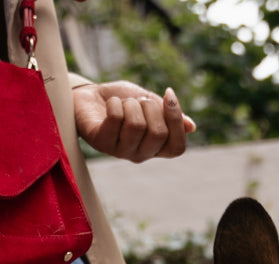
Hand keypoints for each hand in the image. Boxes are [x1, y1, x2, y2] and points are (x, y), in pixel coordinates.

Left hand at [73, 81, 195, 162]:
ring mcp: (120, 151)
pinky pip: (116, 118)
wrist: (87, 95)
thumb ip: (167, 114)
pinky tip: (109, 104)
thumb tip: (191, 126)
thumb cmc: (119, 100)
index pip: (177, 148)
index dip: (176, 120)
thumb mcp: (148, 102)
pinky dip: (115, 103)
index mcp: (155, 148)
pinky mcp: (100, 143)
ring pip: (137, 125)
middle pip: (159, 133)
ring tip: (122, 103)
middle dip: (150, 106)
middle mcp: (140, 154)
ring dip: (130, 104)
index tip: (168, 94)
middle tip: (138, 100)